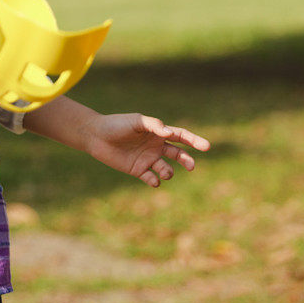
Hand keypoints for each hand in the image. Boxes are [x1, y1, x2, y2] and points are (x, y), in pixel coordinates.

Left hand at [84, 113, 210, 186]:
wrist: (96, 136)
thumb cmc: (117, 124)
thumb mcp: (136, 121)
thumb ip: (153, 125)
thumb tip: (169, 133)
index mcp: (157, 132)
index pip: (180, 136)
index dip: (194, 141)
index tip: (206, 147)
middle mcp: (155, 146)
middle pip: (178, 154)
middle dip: (187, 160)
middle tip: (191, 166)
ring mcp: (147, 159)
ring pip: (166, 169)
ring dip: (168, 172)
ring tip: (164, 172)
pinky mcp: (138, 170)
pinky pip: (151, 178)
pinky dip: (155, 181)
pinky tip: (153, 179)